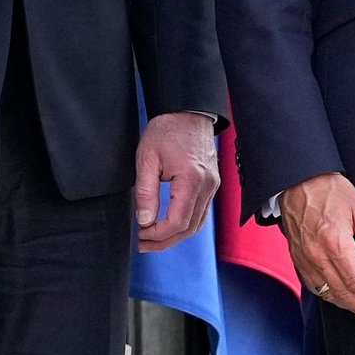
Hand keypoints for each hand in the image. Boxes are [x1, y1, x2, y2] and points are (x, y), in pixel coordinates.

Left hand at [135, 111, 218, 252]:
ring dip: (176, 235)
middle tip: (143, 244)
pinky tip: (169, 224)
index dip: (158, 234)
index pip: (178, 222)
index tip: (141, 234)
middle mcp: (207, 186)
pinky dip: (186, 223)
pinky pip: (201, 212)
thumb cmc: (166, 130)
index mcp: (192, 180)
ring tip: (153, 238)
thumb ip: (146, 192)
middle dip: (165, 241)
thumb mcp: (147, 158)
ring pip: (197, 223)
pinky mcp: (212, 183)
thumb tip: (144, 221)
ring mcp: (213, 185)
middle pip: (190, 228)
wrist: (186, 110)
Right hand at [279, 172, 354, 324]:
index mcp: (335, 242)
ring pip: (327, 292)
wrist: (297, 178)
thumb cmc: (328, 189)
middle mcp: (317, 254)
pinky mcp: (296, 256)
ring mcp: (304, 257)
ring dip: (347, 305)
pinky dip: (327, 295)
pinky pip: (312, 284)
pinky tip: (338, 296)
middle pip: (343, 292)